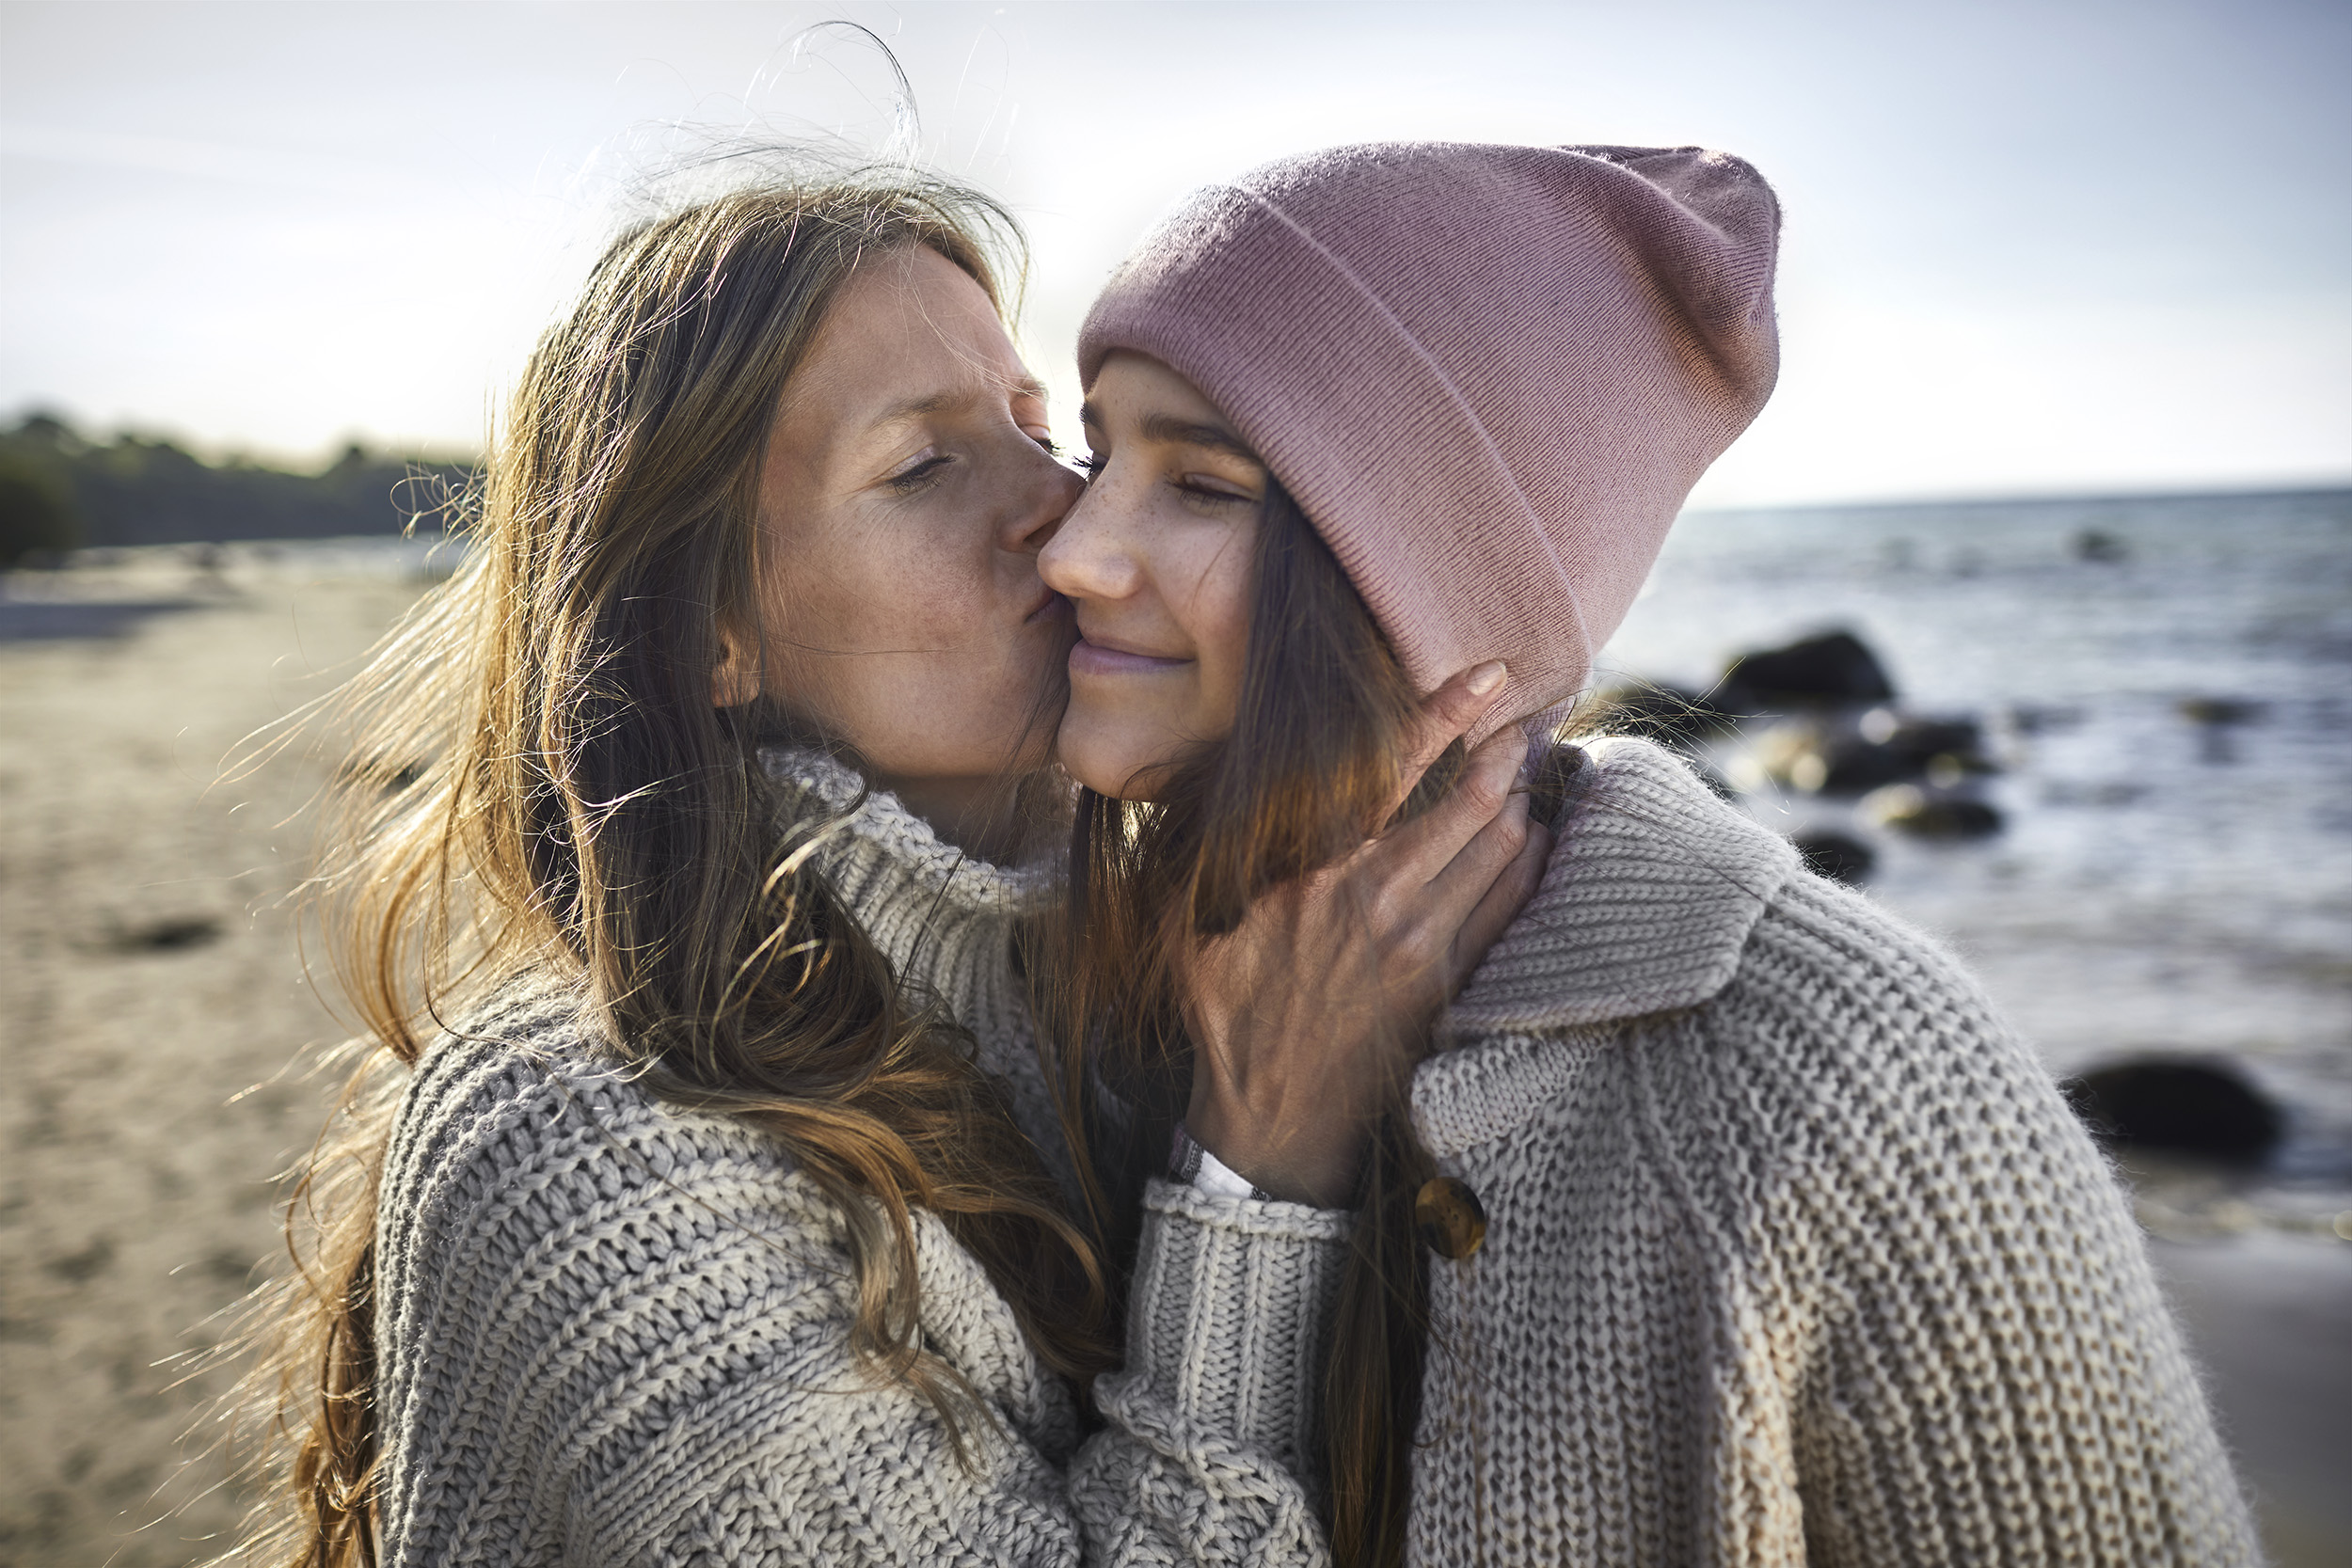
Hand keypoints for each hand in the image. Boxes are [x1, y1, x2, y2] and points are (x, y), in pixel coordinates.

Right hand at [1178, 662, 1554, 1206]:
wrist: (1270, 1117)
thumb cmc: (1226, 1007)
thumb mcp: (1196, 917)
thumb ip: (1220, 842)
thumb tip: (1225, 768)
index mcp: (1314, 869)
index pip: (1397, 768)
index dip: (1450, 711)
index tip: (1491, 673)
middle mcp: (1377, 898)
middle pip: (1474, 800)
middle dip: (1507, 750)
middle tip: (1525, 719)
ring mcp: (1423, 943)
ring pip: (1504, 846)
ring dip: (1523, 800)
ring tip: (1528, 772)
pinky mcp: (1451, 983)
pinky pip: (1513, 902)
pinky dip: (1532, 860)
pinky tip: (1532, 839)